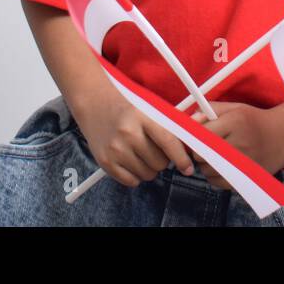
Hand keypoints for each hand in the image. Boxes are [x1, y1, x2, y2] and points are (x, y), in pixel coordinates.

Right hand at [71, 86, 196, 187]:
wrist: (93, 102)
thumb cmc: (125, 105)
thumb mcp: (147, 108)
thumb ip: (168, 125)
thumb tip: (189, 144)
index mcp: (142, 116)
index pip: (168, 142)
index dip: (181, 158)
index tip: (187, 168)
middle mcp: (128, 133)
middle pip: (159, 163)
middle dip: (162, 160)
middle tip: (154, 149)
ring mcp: (115, 149)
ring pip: (147, 175)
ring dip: (149, 168)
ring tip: (140, 153)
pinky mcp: (105, 162)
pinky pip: (131, 182)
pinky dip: (135, 175)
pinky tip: (131, 161)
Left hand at [186, 100, 283, 189]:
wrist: (283, 136)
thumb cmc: (254, 121)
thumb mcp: (234, 107)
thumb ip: (210, 110)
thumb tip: (190, 120)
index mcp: (235, 122)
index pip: (202, 135)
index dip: (193, 136)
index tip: (193, 136)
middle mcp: (239, 143)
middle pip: (202, 154)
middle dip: (197, 151)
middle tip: (202, 146)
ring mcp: (243, 163)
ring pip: (207, 170)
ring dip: (204, 164)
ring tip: (213, 155)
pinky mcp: (245, 178)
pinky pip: (217, 182)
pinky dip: (213, 176)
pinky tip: (219, 166)